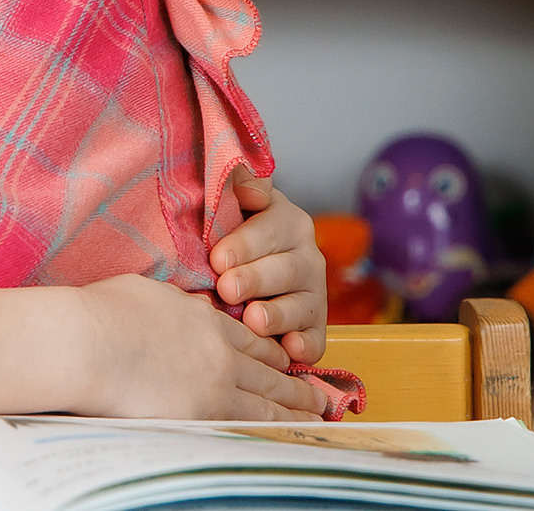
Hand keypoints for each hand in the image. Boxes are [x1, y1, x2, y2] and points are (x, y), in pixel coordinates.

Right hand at [69, 276, 324, 420]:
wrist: (88, 341)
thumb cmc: (101, 314)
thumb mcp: (145, 293)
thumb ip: (171, 304)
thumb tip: (175, 308)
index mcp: (202, 317)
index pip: (248, 338)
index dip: (271, 351)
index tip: (285, 361)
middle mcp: (218, 348)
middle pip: (268, 368)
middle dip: (295, 382)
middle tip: (316, 394)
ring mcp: (215, 380)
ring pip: (268, 396)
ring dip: (296, 406)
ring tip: (315, 415)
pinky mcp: (203, 410)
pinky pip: (250, 420)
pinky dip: (274, 425)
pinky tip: (285, 430)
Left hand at [209, 166, 327, 363]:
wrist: (240, 260)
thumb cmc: (228, 226)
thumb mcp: (231, 197)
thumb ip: (240, 182)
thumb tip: (248, 185)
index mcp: (288, 220)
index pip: (270, 231)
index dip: (244, 245)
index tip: (217, 258)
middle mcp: (307, 256)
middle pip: (285, 270)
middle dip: (255, 280)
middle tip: (227, 288)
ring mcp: (312, 293)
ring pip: (301, 306)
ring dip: (278, 315)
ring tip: (254, 320)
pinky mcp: (313, 327)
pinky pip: (316, 339)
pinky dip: (305, 347)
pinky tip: (290, 351)